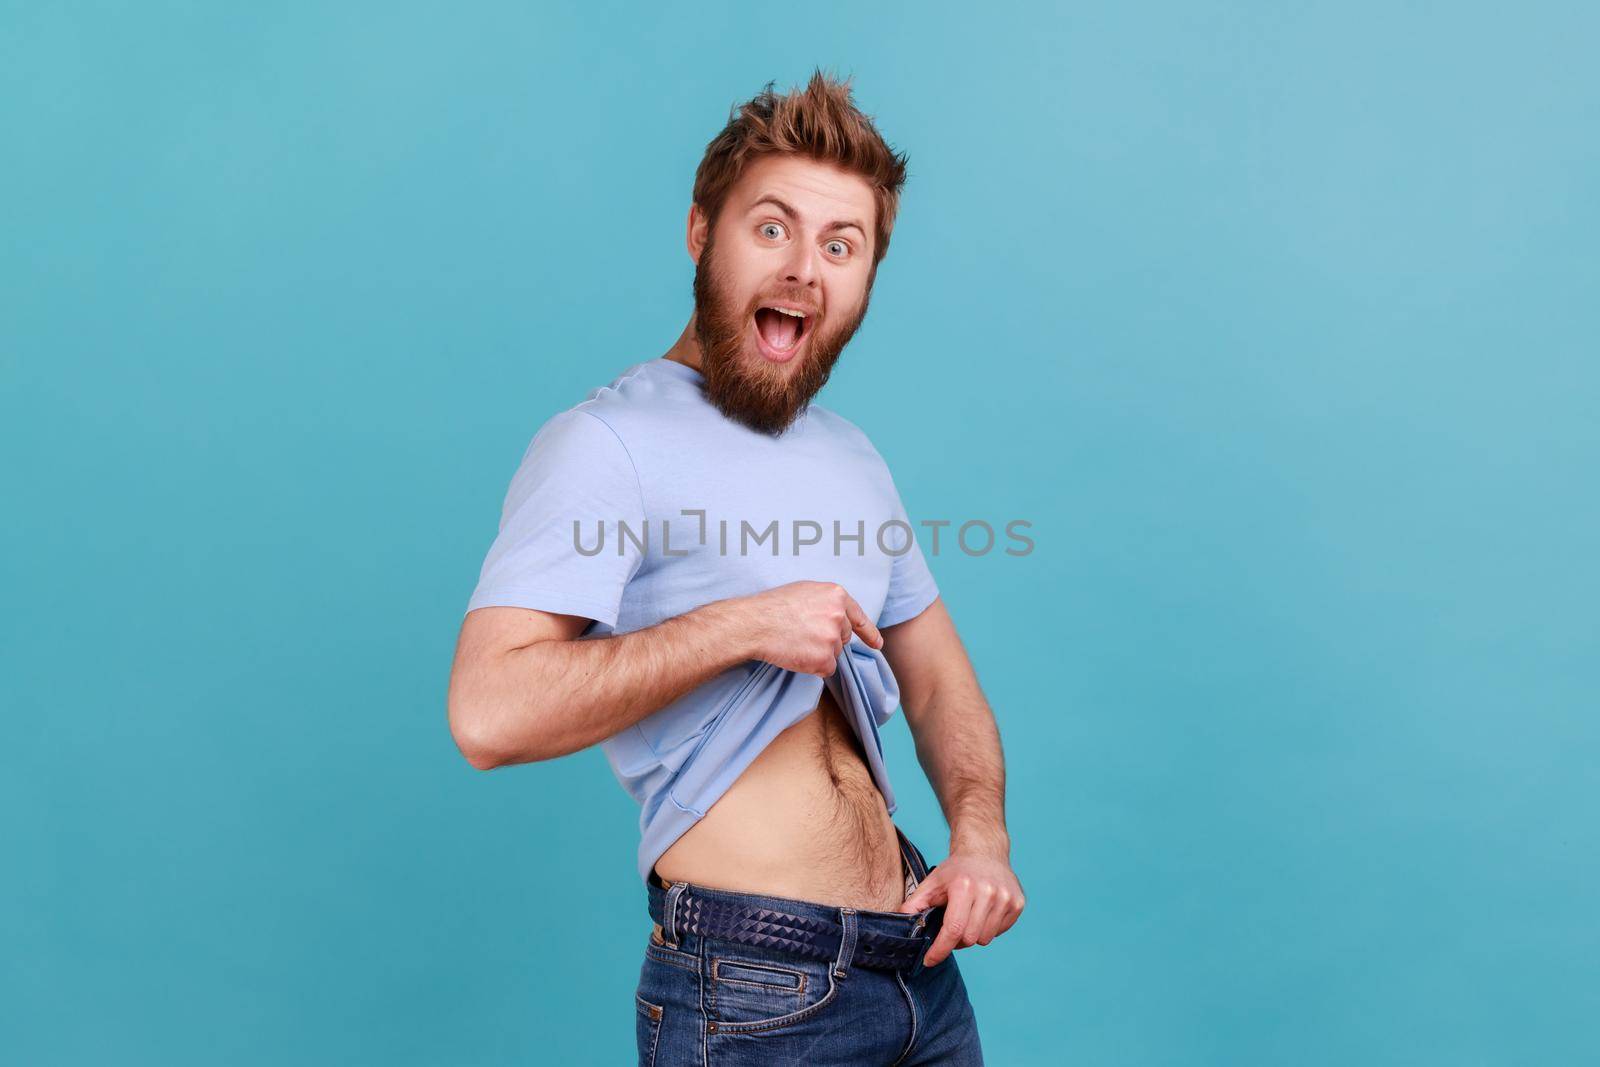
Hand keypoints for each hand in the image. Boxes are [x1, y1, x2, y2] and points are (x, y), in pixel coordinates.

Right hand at [739, 581, 882, 676]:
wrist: (755, 624)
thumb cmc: (773, 606)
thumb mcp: (805, 591)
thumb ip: (827, 603)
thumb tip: (837, 617)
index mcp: (836, 595)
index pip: (858, 617)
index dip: (868, 632)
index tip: (876, 644)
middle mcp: (839, 616)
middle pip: (842, 637)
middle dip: (827, 640)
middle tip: (801, 635)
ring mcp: (832, 638)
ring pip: (834, 654)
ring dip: (818, 654)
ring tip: (795, 642)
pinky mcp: (824, 659)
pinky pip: (826, 669)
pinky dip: (813, 667)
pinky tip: (797, 654)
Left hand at [897, 849, 1024, 966]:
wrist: (985, 852)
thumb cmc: (956, 870)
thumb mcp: (932, 883)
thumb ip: (915, 904)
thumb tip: (898, 921)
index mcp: (964, 886)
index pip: (953, 929)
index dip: (940, 949)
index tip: (930, 960)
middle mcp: (989, 892)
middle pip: (969, 938)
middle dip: (956, 940)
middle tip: (951, 927)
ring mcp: (1006, 898)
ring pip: (985, 939)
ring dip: (973, 935)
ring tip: (968, 917)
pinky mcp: (1018, 904)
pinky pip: (999, 932)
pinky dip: (988, 928)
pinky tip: (983, 912)